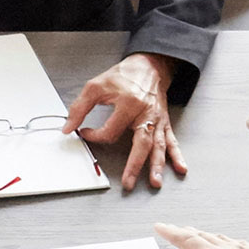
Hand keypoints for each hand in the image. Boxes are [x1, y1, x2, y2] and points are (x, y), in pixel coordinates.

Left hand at [68, 55, 187, 192]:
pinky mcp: (164, 122)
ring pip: (158, 146)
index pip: (110, 130)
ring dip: (157, 165)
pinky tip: (180, 167)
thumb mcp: (96, 86)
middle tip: (128, 182)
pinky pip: (171, 140)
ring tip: (154, 181)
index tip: (85, 133)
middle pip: (141, 143)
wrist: (149, 66)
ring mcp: (157, 119)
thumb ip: (80, 107)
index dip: (95, 136)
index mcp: (129, 104)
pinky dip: (176, 155)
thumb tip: (68, 126)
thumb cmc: (125, 75)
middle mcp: (146, 113)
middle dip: (134, 165)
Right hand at [146, 223, 248, 248]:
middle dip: (186, 233)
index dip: (171, 232)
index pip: (187, 240)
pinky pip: (239, 245)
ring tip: (198, 239)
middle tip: (175, 231)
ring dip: (206, 237)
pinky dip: (226, 244)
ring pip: (222, 238)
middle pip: (203, 235)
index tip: (161, 227)